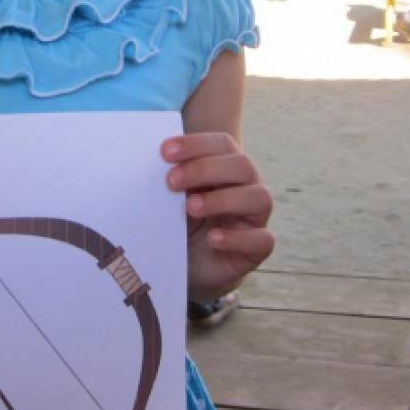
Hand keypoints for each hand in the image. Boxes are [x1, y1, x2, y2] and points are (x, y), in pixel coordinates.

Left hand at [163, 133, 273, 300]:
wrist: (185, 265)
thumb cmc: (178, 222)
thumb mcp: (170, 199)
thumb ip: (168, 179)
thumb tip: (147, 161)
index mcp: (227, 167)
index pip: (222, 145)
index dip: (196, 144)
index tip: (165, 151)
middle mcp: (247, 187)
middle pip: (242, 166)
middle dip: (205, 169)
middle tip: (171, 181)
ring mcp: (254, 218)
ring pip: (259, 198)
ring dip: (223, 200)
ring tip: (190, 208)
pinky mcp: (257, 249)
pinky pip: (262, 240)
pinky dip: (237, 238)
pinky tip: (212, 239)